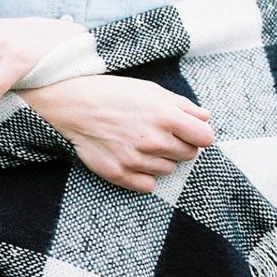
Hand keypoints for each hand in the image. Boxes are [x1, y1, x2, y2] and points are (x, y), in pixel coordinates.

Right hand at [20, 75, 214, 193]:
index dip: (197, 134)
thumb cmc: (112, 94)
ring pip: (168, 170)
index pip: (205, 138)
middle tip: (158, 135)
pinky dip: (144, 176)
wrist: (72, 106)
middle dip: (179, 145)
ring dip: (160, 159)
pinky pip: (148, 185)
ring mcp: (137, 160)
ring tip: (140, 144)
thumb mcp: (150, 90)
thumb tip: (205, 118)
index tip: (186, 131)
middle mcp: (155, 141)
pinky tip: (132, 160)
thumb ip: (183, 105)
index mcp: (167, 117)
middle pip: (188, 155)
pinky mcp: (119, 174)